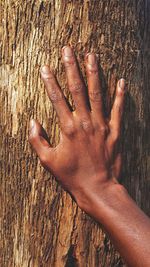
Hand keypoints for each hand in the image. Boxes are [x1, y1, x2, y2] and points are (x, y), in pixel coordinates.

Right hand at [29, 46, 124, 207]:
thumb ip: (37, 140)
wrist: (97, 188)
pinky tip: (120, 81)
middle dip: (71, 68)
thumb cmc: (72, 176)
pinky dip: (120, 95)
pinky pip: (118, 110)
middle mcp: (85, 122)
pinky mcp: (114, 131)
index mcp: (68, 128)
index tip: (45, 67)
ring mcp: (101, 125)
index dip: (49, 81)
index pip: (57, 99)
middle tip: (68, 50)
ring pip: (98, 94)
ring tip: (92, 56)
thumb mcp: (48, 161)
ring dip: (94, 74)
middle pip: (77, 89)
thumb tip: (33, 122)